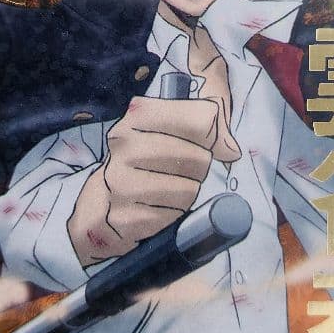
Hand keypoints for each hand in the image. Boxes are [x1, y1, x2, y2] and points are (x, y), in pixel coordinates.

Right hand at [68, 96, 239, 264]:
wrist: (103, 201)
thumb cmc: (148, 160)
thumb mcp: (175, 129)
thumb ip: (210, 124)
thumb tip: (230, 151)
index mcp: (138, 115)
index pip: (201, 119)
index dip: (210, 135)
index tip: (201, 142)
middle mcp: (124, 145)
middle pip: (200, 158)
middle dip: (200, 168)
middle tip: (184, 171)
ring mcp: (120, 182)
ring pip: (188, 190)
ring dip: (188, 194)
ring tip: (171, 190)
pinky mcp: (123, 216)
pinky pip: (172, 217)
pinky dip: (173, 215)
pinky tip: (159, 208)